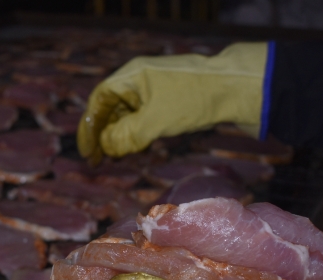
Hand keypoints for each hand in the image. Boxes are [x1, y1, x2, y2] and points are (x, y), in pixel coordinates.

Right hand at [77, 42, 268, 163]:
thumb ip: (126, 136)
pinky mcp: (168, 99)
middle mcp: (139, 80)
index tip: (88, 152)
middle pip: (110, 107)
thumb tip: (107, 148)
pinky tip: (138, 148)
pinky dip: (136, 133)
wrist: (234, 88)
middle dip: (102, 134)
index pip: (99, 100)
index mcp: (131, 76)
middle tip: (99, 161)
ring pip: (127, 113)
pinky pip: (143, 116)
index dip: (89, 127)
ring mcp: (154, 88)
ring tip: (117, 157)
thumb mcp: (155, 121)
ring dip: (119, 135)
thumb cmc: (192, 99)